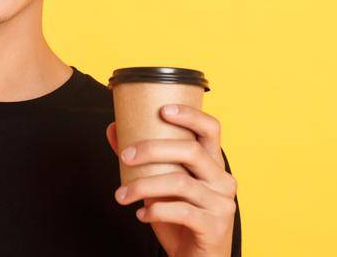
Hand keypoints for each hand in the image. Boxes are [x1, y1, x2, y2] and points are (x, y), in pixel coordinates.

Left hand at [107, 105, 237, 256]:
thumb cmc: (180, 221)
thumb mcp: (161, 187)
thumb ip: (143, 160)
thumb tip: (113, 129)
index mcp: (213, 165)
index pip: (211, 129)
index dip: (190, 115)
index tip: (162, 110)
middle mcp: (223, 180)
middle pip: (190, 151)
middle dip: (152, 149)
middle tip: (124, 156)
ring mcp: (221, 203)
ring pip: (180, 183)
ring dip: (143, 186)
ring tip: (121, 195)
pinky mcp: (214, 226)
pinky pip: (181, 212)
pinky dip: (156, 211)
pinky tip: (141, 214)